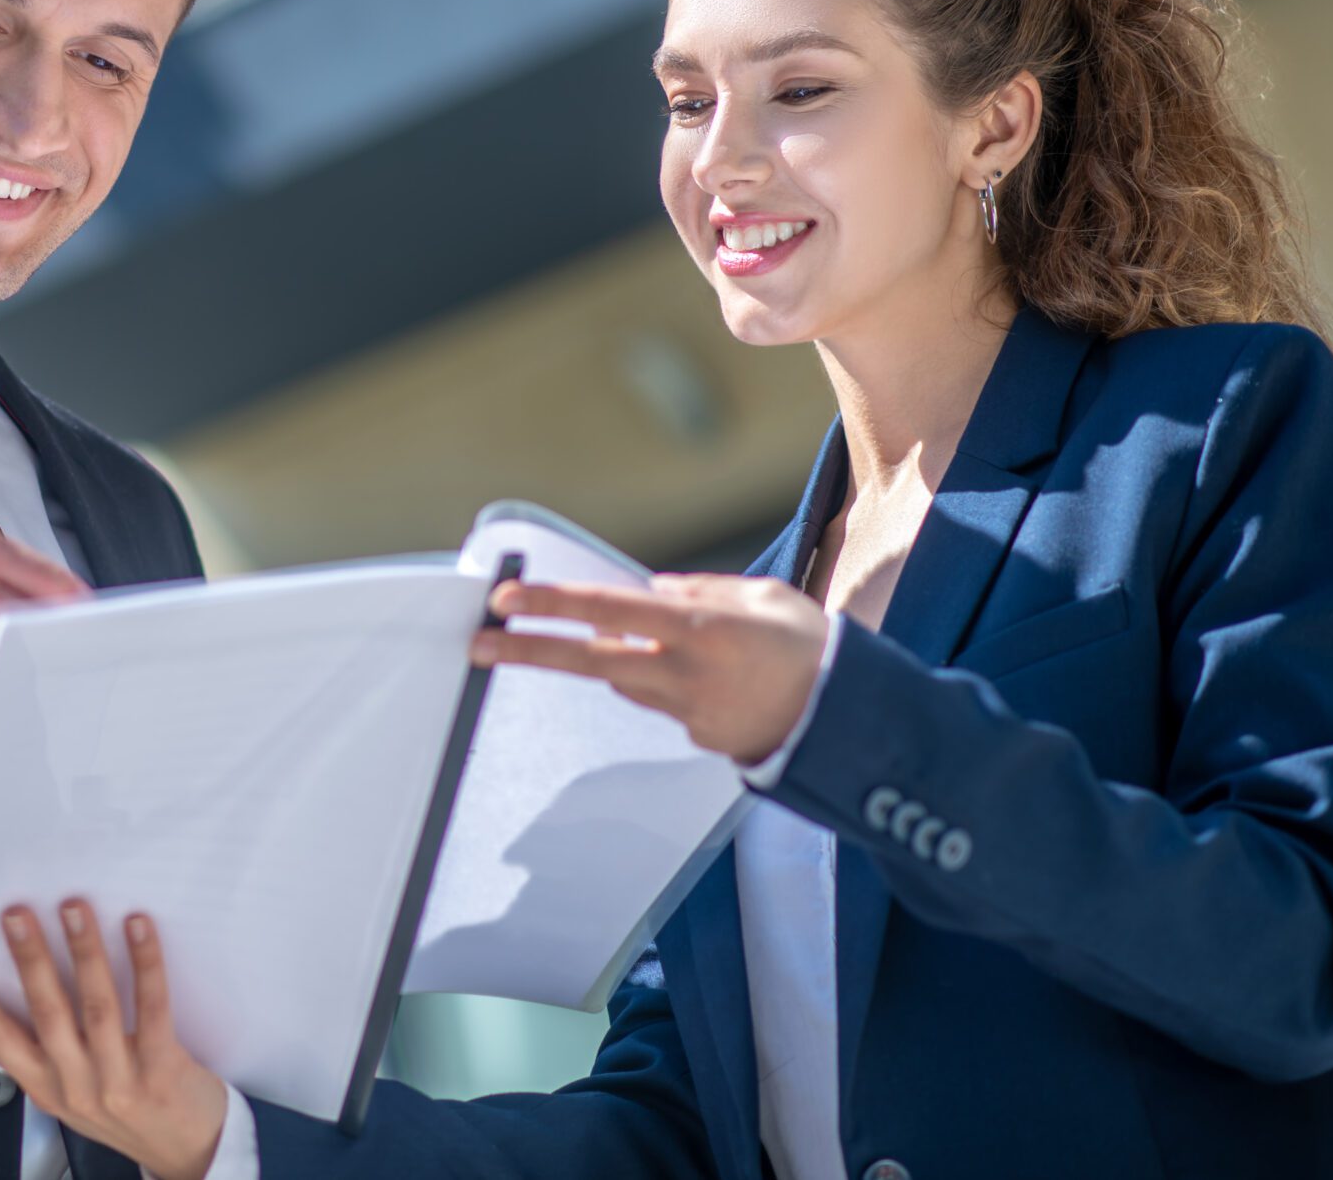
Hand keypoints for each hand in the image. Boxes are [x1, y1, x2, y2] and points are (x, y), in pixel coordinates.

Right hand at [0, 902, 227, 1179]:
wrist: (187, 1152)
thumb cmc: (130, 1114)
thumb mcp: (73, 1092)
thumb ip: (50, 1049)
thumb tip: (31, 971)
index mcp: (45, 1088)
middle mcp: (76, 1085)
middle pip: (45, 1013)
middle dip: (28, 959)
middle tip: (15, 914)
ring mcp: (119, 1081)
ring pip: (96, 1007)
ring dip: (82, 952)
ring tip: (73, 909)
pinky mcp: (162, 1071)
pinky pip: (152, 1009)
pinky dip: (144, 964)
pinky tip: (137, 928)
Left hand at [476, 574, 831, 764]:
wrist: (854, 723)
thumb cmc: (812, 648)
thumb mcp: (762, 599)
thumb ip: (701, 593)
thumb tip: (654, 592)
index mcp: (699, 631)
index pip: (608, 612)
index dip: (554, 606)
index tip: (509, 600)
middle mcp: (683, 676)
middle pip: (590, 662)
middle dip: (531, 652)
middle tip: (478, 643)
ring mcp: (687, 715)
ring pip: (630, 680)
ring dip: (634, 660)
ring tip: (702, 649)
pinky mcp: (698, 741)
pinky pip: (668, 703)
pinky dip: (678, 685)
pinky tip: (725, 681)